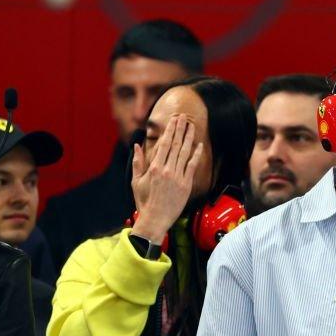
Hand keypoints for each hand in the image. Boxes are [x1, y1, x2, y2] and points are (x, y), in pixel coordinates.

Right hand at [130, 114, 203, 243]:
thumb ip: (137, 162)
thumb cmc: (144, 201)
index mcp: (153, 167)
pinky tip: (199, 145)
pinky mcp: (186, 185)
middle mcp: (166, 170)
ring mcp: (177, 177)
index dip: (170, 130)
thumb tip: (137, 145)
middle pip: (175, 145)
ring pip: (184, 153)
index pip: (163, 144)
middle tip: (184, 116)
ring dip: (189, 138)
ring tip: (192, 126)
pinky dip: (196, 155)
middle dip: (180, 129)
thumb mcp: (136, 181)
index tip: (173, 120)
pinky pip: (192, 166)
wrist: (155, 219)